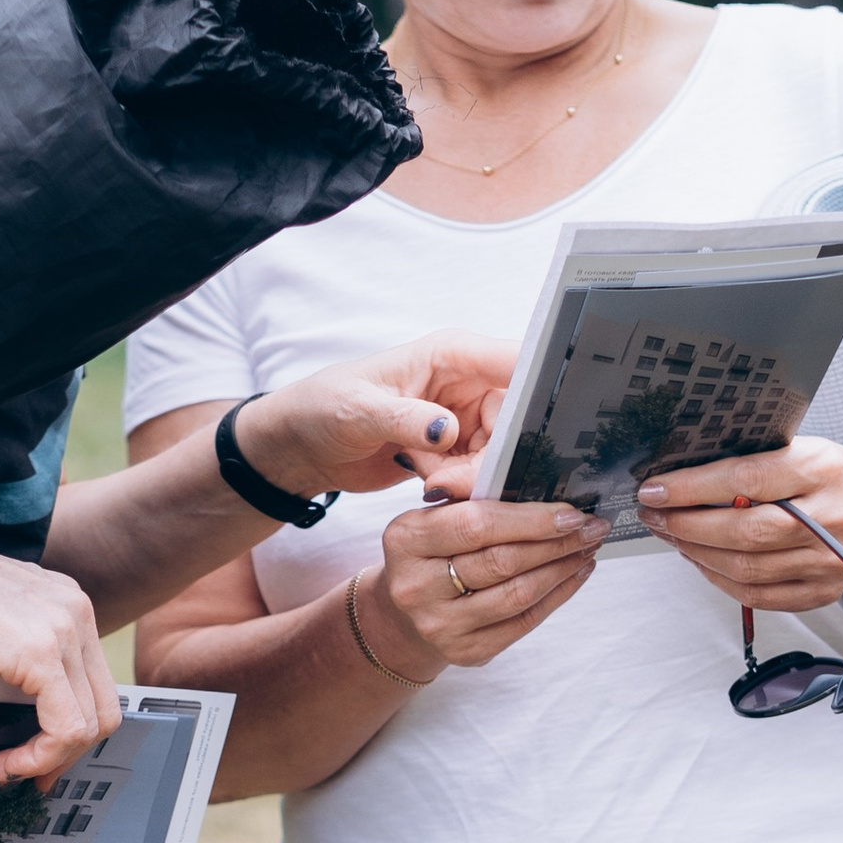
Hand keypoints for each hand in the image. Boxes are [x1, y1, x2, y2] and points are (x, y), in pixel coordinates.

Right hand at [0, 511, 123, 784]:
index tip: (41, 754)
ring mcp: (63, 629)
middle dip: (67, 753)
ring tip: (3, 770)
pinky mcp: (40, 652)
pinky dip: (36, 757)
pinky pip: (65, 728)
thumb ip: (15, 664)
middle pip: (102, 706)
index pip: (93, 682)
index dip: (71, 730)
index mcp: (65, 603)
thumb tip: (17, 715)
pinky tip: (1, 764)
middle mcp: (74, 611)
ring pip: (89, 723)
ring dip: (46, 760)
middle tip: (31, 776)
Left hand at [233, 335, 517, 507]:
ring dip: (471, 477)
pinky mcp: (456, 452)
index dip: (540, 393)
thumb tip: (447, 430)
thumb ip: (405, 418)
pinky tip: (425, 485)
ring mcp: (464, 419)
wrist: (303, 446)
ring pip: (501, 454)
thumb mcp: (359, 410)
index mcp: (453, 354)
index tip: (540, 432)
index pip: (518, 362)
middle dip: (493, 457)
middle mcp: (466, 383)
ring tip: (426, 480)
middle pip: (517, 420)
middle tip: (448, 480)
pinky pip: (480, 474)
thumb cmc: (323, 408)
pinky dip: (459, 488)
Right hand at [357, 494, 607, 680]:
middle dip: (556, 543)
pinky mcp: (465, 651)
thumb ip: (473, 496)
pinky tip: (574, 575)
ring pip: (518, 595)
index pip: (477, 526)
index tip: (572, 512)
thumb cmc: (431, 553)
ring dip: (562, 569)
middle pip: (502, 562)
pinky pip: (523, 622)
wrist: (404, 615)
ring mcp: (439, 625)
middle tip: (592, 528)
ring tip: (586, 549)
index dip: (531, 520)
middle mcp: (416, 587)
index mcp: (406, 539)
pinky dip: (557, 596)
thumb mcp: (436, 516)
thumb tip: (540, 483)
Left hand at [636, 435, 842, 610]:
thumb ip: (750, 460)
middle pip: (743, 532)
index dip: (692, 488)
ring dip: (696, 552)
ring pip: (745, 568)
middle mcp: (830, 518)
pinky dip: (718, 578)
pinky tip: (700, 559)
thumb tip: (679, 472)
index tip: (655, 490)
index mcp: (821, 470)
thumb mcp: (797, 448)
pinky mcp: (821, 591)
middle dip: (687, 525)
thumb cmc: (823, 477)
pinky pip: (756, 595)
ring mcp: (828, 561)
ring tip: (672, 534)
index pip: (746, 480)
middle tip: (655, 515)